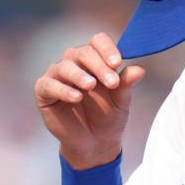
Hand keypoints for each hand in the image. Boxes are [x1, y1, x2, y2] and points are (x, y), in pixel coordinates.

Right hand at [33, 32, 145, 169]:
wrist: (95, 143)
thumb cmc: (108, 116)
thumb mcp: (121, 101)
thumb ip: (126, 85)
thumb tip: (140, 70)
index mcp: (95, 60)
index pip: (97, 42)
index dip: (106, 48)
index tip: (117, 63)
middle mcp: (75, 63)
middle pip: (82, 52)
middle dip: (98, 65)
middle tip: (111, 82)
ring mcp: (58, 76)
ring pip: (64, 66)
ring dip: (79, 75)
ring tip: (91, 85)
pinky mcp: (44, 92)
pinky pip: (48, 85)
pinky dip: (62, 89)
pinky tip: (76, 97)